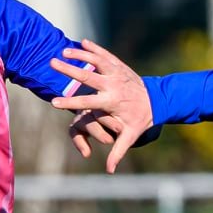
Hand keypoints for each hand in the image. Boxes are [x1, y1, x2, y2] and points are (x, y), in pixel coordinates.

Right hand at [49, 38, 155, 173]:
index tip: (55, 102)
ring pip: (96, 61)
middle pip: (88, 76)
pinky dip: (94, 48)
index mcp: (112, 101)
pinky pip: (105, 55)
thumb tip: (109, 170)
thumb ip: (118, 150)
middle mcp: (112, 85)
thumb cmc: (141, 118)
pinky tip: (82, 42)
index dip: (71, 102)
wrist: (159, 100)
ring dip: (80, 55)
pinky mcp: (120, 66)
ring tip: (63, 51)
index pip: (87, 102)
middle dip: (69, 70)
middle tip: (52, 63)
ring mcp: (116, 73)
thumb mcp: (131, 135)